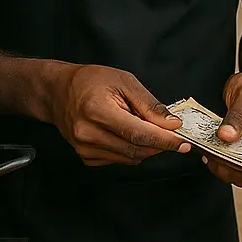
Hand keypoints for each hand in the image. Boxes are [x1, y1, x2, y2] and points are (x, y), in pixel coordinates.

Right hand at [49, 64, 190, 165]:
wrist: (59, 92)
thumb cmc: (91, 81)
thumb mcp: (124, 81)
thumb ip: (149, 104)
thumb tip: (171, 123)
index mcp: (97, 110)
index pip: (139, 133)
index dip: (164, 140)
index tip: (183, 142)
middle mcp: (88, 133)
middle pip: (136, 149)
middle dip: (160, 144)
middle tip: (175, 135)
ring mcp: (85, 148)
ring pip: (130, 157)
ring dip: (147, 147)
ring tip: (148, 128)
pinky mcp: (86, 157)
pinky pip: (119, 159)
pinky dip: (132, 150)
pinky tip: (129, 134)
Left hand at [203, 67, 241, 187]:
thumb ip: (237, 115)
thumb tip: (225, 136)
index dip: (240, 164)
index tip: (219, 154)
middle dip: (226, 165)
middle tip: (207, 151)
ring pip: (239, 172)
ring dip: (221, 164)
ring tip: (206, 149)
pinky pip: (234, 164)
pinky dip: (220, 159)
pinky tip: (208, 148)